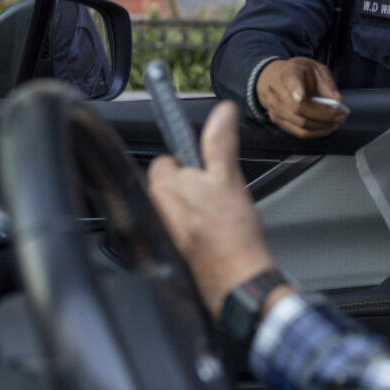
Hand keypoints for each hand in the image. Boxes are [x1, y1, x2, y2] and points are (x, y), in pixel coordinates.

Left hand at [148, 101, 282, 317]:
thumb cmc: (232, 233)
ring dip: (194, 207)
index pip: (166, 160)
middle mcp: (153, 209)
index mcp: (161, 187)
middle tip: (218, 197)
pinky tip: (213, 234)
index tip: (207, 172)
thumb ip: (220, 142)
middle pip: (171, 183)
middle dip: (192, 186)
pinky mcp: (170, 249)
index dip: (191, 163)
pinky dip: (193, 228)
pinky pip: (180, 227)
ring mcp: (160, 231)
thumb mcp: (229, 178)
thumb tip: (222, 110)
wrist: (237, 280)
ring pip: (177, 206)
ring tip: (218, 218)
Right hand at [255, 57, 346, 137]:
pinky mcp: (277, 120)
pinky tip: (326, 127)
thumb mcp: (315, 68)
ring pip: (302, 126)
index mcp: (288, 78)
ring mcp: (275, 110)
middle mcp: (277, 95)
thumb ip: (327, 84)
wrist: (273, 75)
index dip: (312, 104)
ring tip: (336, 122)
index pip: (296, 94)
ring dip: (323, 127)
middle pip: (302, 113)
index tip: (333, 106)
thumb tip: (339, 102)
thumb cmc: (296, 71)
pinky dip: (315, 132)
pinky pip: (299, 132)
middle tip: (342, 116)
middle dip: (326, 117)